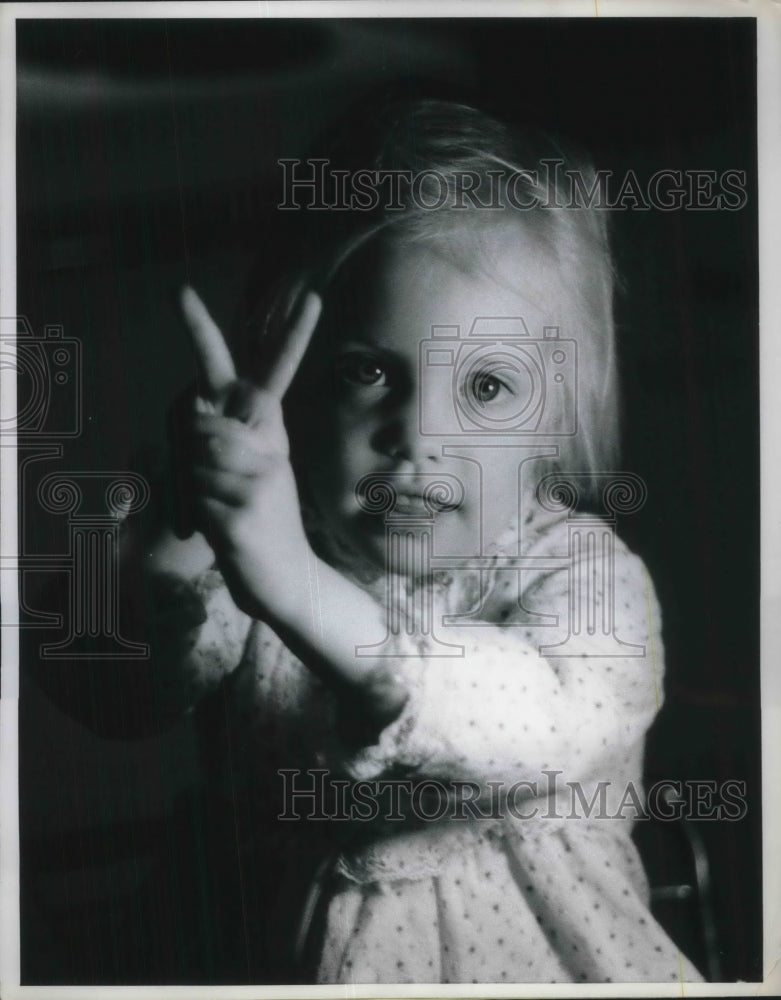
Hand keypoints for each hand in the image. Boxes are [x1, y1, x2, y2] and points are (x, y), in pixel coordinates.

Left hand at [180, 284, 320, 615]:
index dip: (259, 331)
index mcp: (269, 427)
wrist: (286, 577)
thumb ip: (214, 429)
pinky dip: (196, 512)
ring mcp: (263, 471)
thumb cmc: (251, 517)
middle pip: (197, 417)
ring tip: (224, 505)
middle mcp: (271, 441)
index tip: (246, 293)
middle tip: (216, 484)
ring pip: (193, 452)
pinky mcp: (248, 503)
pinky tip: (225, 525)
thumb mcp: (237, 467)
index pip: (266, 370)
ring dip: (192, 484)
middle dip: (187, 447)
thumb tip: (194, 401)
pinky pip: (194, 490)